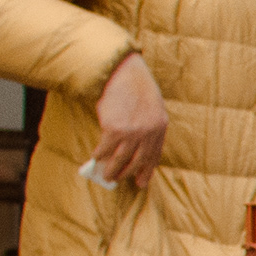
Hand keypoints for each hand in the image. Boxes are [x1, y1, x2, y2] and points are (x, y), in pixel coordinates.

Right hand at [87, 53, 169, 185]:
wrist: (123, 73)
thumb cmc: (136, 88)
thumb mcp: (152, 108)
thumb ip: (149, 127)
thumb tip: (137, 148)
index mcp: (160, 128)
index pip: (154, 156)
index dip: (146, 171)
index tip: (141, 182)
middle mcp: (148, 133)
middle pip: (137, 161)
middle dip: (127, 174)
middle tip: (118, 179)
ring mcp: (132, 133)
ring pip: (121, 159)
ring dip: (112, 170)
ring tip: (106, 175)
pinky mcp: (114, 129)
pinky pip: (105, 148)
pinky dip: (100, 155)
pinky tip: (96, 157)